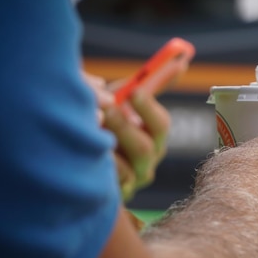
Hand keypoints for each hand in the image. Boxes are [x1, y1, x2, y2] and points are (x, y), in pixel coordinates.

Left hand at [83, 73, 170, 201]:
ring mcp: (130, 183)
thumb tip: (181, 59)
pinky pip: (105, 185)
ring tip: (85, 131)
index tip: (133, 91)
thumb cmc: (107, 124)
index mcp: (154, 138)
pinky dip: (93, 167)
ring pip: (123, 168)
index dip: (148, 107)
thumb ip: (149, 83)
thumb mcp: (124, 101)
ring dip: (104, 148)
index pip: (160, 124)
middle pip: (144, 147)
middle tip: (103, 107)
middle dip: (123, 126)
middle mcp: (147, 162)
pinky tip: (78, 155)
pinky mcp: (112, 199)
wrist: (76, 159)